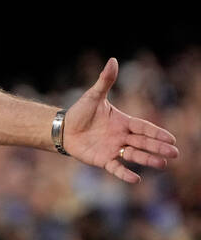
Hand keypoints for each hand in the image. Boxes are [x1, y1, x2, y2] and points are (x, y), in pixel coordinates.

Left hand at [63, 57, 178, 182]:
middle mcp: (121, 136)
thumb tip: (113, 60)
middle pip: (144, 142)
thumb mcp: (93, 96)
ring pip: (134, 155)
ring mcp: (113, 149)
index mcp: (123, 122)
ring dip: (148, 160)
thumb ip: (105, 81)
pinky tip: (136, 179)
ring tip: (163, 164)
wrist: (63, 128)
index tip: (171, 138)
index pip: (143, 127)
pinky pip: (116, 168)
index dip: (157, 133)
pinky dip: (125, 173)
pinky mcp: (102, 160)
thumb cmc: (80, 112)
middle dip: (159, 148)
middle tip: (175, 153)